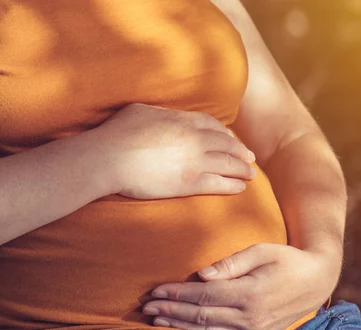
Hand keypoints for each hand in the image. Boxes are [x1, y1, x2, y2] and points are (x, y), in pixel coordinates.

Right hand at [90, 103, 256, 199]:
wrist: (110, 158)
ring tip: (251, 174)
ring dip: (242, 169)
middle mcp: (194, 138)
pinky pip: (219, 184)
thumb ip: (158, 112)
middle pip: (226, 144)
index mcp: (182, 119)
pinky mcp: (190, 183)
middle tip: (249, 157)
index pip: (212, 125)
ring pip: (228, 164)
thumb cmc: (117, 134)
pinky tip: (240, 188)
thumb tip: (162, 114)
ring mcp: (194, 160)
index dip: (224, 133)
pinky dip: (233, 185)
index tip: (231, 138)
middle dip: (240, 151)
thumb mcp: (140, 111)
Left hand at [142, 243, 340, 329]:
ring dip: (180, 325)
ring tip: (157, 319)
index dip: (176, 294)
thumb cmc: (286, 259)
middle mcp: (250, 317)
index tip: (155, 291)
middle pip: (200, 316)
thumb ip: (231, 263)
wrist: (317, 280)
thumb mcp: (262, 251)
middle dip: (171, 310)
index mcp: (250, 294)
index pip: (203, 296)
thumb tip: (201, 274)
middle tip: (147, 307)